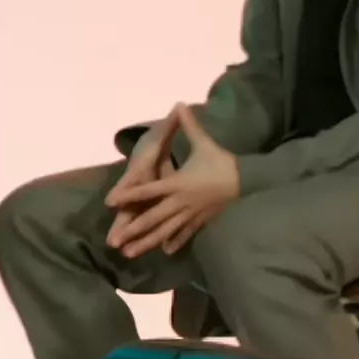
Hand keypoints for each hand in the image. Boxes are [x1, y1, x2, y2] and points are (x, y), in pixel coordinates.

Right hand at [106, 107, 179, 245]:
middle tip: (112, 241)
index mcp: (143, 171)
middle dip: (121, 224)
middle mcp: (140, 188)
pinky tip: (151, 252)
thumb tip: (179, 105)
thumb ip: (171, 124)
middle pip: (129, 209)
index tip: (111, 201)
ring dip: (131, 235)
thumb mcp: (162, 134)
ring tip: (124, 252)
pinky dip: (153, 236)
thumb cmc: (155, 142)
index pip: (132, 181)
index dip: (122, 190)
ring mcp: (143, 200)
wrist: (149, 148)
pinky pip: (151, 224)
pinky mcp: (149, 207)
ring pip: (136, 220)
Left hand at [107, 104, 239, 256]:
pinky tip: (166, 251)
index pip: (148, 190)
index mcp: (177, 183)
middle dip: (134, 230)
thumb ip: (189, 125)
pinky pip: (186, 233)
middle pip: (153, 218)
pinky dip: (176, 242)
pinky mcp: (202, 220)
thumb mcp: (204, 143)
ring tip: (132, 254)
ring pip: (165, 231)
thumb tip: (180, 104)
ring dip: (148, 242)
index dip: (129, 195)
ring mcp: (191, 214)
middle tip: (116, 243)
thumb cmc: (223, 161)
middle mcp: (180, 202)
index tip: (111, 203)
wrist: (247, 181)